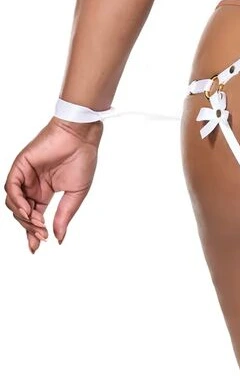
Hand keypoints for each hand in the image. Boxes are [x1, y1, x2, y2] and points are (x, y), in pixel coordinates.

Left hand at [4, 117, 103, 252]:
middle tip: (41, 237)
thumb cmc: (83, 161)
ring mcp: (25, 177)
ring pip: (14, 204)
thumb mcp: (76, 194)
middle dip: (30, 228)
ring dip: (24, 218)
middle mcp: (32, 186)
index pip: (34, 216)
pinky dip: (17, 202)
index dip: (33, 232)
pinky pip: (11, 189)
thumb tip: (59, 237)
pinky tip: (28, 211)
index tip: (37, 247)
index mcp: (45, 192)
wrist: (81, 138)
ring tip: (38, 225)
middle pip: (22, 213)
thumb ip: (64, 215)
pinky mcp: (20, 167)